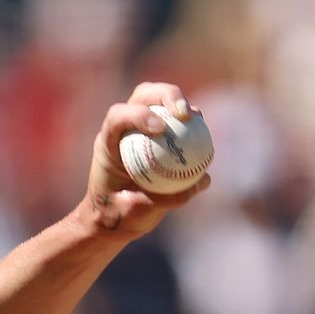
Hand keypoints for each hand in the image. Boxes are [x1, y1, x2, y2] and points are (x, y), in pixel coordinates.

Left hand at [81, 82, 211, 239]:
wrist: (114, 218)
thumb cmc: (116, 215)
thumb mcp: (132, 213)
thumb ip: (161, 199)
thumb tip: (198, 182)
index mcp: (108, 144)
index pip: (118, 116)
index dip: (139, 115)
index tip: (160, 129)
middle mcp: (125, 131)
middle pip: (144, 96)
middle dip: (166, 95)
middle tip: (184, 112)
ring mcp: (144, 131)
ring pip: (163, 104)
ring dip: (183, 105)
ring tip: (197, 117)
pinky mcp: (162, 140)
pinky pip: (180, 126)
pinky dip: (195, 127)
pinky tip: (206, 139)